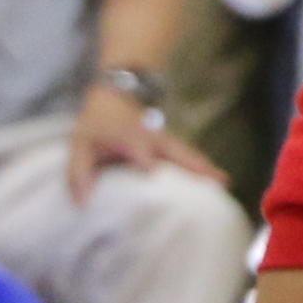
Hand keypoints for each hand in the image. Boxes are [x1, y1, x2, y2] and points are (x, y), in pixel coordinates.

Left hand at [68, 84, 225, 205]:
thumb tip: (83, 205)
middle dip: (192, 166)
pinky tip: (218, 179)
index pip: (138, 148)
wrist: (116, 97)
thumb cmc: (96, 126)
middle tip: (210, 181)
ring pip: (189, 154)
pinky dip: (204, 166)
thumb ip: (78, 174)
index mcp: (129, 138)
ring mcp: (166, 140)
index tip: (152, 170)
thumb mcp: (80, 146)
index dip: (144, 158)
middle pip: (175, 152)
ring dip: (205, 167)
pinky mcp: (172, 144)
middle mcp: (153, 139)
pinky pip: (190, 156)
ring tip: (224, 183)